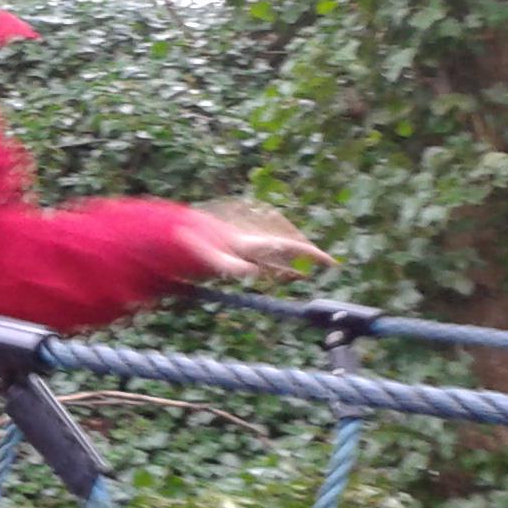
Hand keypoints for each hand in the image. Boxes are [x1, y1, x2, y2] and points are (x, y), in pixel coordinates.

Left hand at [176, 206, 333, 279]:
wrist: (177, 232)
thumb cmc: (193, 243)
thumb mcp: (209, 256)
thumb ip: (229, 265)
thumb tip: (253, 272)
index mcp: (252, 245)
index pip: (288, 247)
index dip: (311, 253)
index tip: (330, 261)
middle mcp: (254, 245)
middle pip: (287, 251)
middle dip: (309, 256)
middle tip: (330, 264)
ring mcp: (247, 250)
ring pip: (278, 257)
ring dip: (295, 264)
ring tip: (313, 270)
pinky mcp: (239, 256)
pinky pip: (266, 262)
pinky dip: (279, 269)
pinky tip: (285, 274)